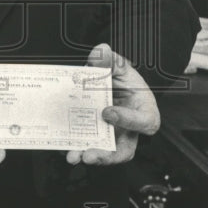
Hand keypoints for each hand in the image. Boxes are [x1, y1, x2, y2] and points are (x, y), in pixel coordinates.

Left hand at [66, 43, 160, 166]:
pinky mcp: (98, 139)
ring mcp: (113, 137)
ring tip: (73, 156)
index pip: (144, 122)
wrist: (115, 86)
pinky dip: (76, 148)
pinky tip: (63, 146)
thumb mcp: (120, 68)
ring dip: (88, 156)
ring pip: (105, 154)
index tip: (107, 112)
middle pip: (124, 150)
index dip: (127, 119)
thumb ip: (111, 61)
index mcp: (144, 111)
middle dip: (106, 156)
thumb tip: (101, 50)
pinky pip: (88, 147)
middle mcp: (130, 130)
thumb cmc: (125, 81)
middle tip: (89, 154)